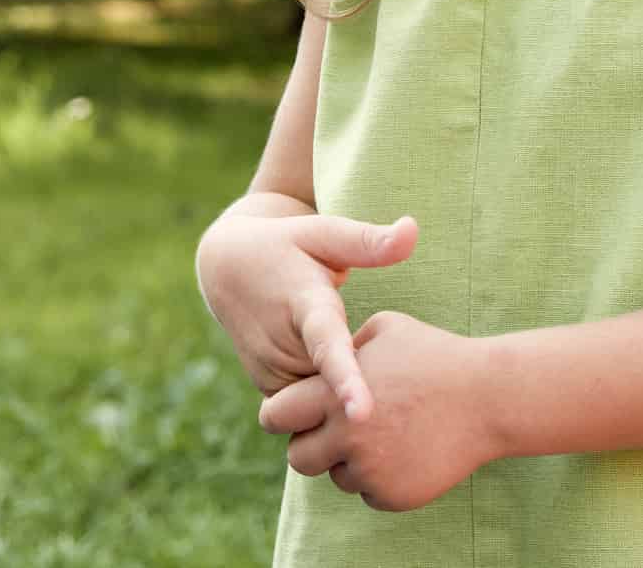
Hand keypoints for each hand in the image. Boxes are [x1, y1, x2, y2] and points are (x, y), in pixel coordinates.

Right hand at [197, 211, 418, 414]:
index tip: (362, 414)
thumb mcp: (324, 233)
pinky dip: (328, 390)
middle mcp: (282, 346)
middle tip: (365, 331)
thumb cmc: (290, 246)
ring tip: (333, 335)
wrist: (229, 268)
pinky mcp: (269, 389)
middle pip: (340, 380)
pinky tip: (329, 360)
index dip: (345, 380)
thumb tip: (413, 228)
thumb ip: (368, 240)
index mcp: (304, 305)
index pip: (326, 345)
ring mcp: (271, 372)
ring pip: (327, 398)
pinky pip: (313, 404)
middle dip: (369, 374)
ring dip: (346, 384)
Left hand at [259, 310, 499, 512]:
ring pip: (337, 477)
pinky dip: (382, 478)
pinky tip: (409, 449)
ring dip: (351, 462)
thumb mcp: (385, 328)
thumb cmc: (436, 355)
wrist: (489, 396)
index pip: (276, 415)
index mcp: (334, 394)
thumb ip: (343, 348)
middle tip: (334, 432)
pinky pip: (370, 493)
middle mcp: (346, 436)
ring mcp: (371, 470)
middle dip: (311, 445)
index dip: (281, 414)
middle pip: (298, 457)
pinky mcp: (393, 495)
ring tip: (387, 434)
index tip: (292, 414)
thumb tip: (322, 361)